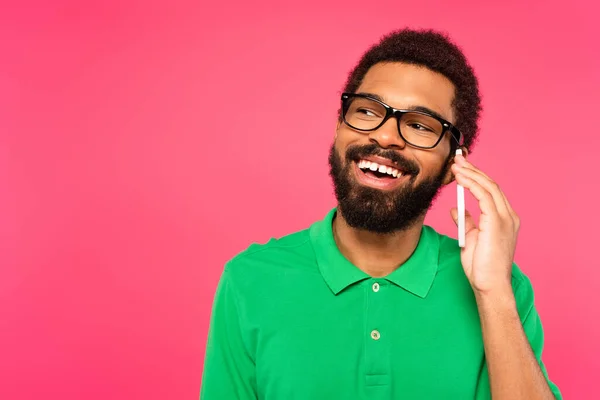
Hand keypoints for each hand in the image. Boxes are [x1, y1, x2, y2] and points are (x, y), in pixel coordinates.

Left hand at [450, 154, 519, 294]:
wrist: (489, 285)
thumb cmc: (481, 267)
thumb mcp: (471, 239)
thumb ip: (466, 222)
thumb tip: (456, 210)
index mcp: (504, 219)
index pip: (490, 192)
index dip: (476, 177)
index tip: (461, 168)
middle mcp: (508, 216)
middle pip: (491, 185)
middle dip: (474, 170)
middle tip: (458, 159)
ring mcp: (505, 218)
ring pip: (488, 187)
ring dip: (471, 174)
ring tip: (457, 164)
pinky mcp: (497, 222)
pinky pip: (484, 197)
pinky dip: (472, 184)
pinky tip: (460, 178)